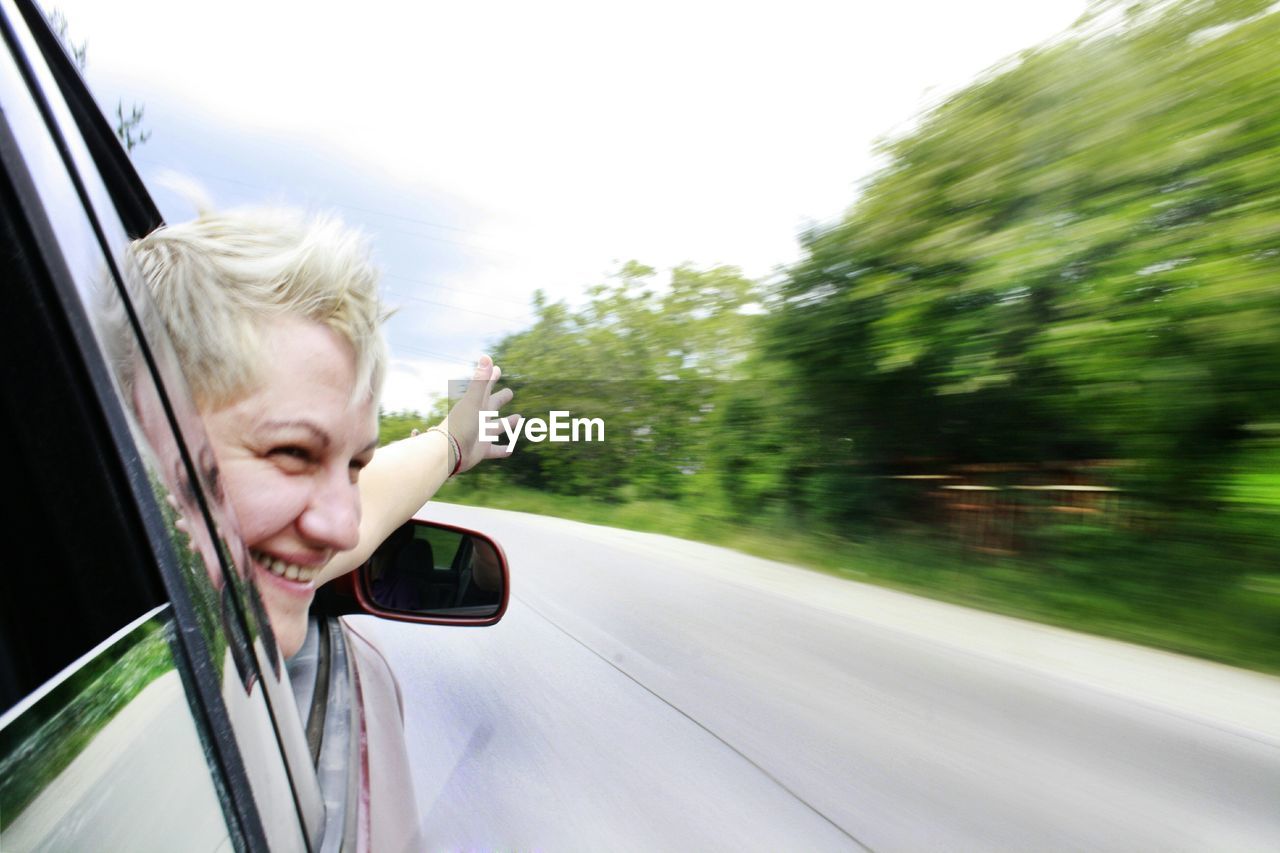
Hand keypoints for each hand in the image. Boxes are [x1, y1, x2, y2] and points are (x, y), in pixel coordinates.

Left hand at [444, 355, 518, 473]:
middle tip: (510, 392)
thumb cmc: (461, 424)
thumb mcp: (473, 400)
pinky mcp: (482, 450)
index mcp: (476, 404)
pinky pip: (494, 450)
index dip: (492, 377)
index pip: (485, 387)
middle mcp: (478, 418)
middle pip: (492, 405)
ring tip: (519, 417)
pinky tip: (511, 450)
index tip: (498, 369)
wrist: (449, 451)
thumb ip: (480, 380)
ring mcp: (480, 434)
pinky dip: (502, 450)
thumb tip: (486, 357)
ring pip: (496, 427)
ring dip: (507, 423)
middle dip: (500, 398)